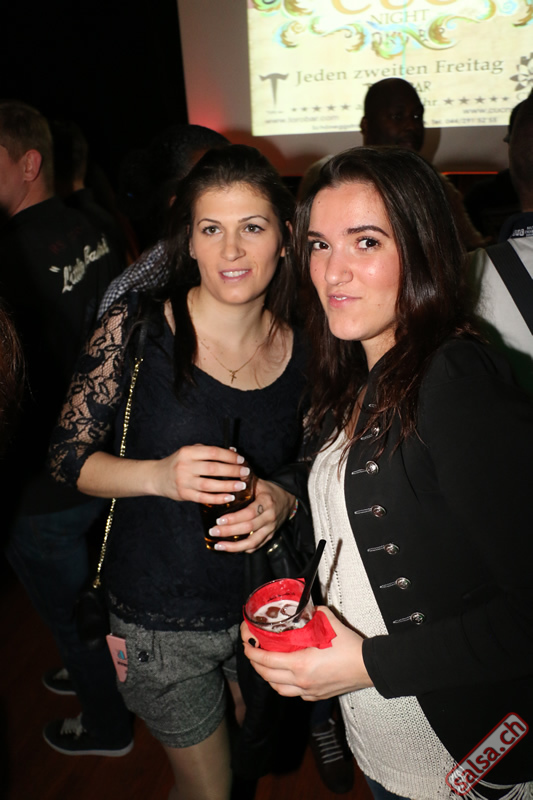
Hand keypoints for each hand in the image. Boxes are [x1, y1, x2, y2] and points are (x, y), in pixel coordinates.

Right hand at [151, 444, 249, 502]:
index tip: (241, 460)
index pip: (213, 452)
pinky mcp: (184, 494)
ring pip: (209, 485)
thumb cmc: (180, 463)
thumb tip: (234, 452)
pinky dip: (218, 498)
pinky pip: (204, 498)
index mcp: (188, 452)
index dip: (229, 456)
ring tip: (241, 485)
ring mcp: (183, 481)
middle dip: (232, 471)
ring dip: (228, 486)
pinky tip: (229, 497)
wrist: (157, 477)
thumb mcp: (191, 452)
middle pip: (213, 469)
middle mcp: (185, 466)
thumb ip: (209, 452)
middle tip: (246, 473)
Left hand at [208, 479, 294, 552]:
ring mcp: (271, 528)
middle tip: (213, 531)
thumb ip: (244, 478)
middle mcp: (269, 517)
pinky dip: (243, 549)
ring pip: (253, 542)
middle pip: (249, 528)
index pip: (249, 512)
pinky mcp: (270, 536)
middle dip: (229, 532)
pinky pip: (257, 546)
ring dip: (234, 546)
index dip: (234, 518)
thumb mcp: (258, 482)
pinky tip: (230, 548)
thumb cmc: (268, 491)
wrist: (287, 500)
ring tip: (219, 545)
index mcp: (266, 502)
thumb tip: (230, 465)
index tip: (218, 520)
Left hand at [240, 607, 372, 699]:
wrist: (369, 667)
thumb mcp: (328, 622)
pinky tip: (284, 674)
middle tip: (250, 649)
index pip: (266, 660)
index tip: (246, 642)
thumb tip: (302, 608)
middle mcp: (301, 681)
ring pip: (277, 688)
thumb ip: (311, 614)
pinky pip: (292, 693)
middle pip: (267, 676)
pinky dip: (282, 684)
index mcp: (300, 664)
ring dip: (267, 676)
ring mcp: (308, 691)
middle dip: (254, 662)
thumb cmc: (350, 647)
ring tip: (263, 663)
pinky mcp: (316, 695)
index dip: (251, 651)